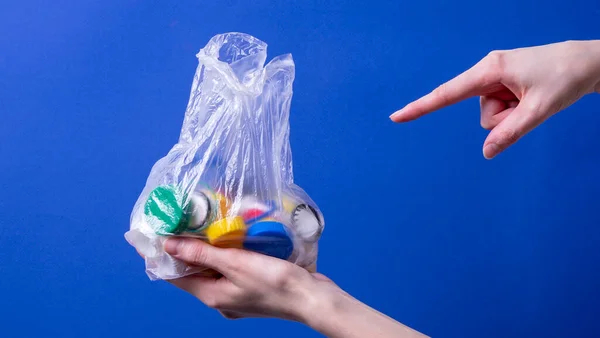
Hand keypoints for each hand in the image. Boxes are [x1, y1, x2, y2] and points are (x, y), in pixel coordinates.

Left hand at [161, 238, 428, 337]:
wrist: (311, 297)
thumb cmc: (275, 283)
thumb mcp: (234, 264)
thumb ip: (201, 253)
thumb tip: (168, 245)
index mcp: (211, 295)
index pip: (174, 275)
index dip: (159, 255)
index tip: (149, 235)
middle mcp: (220, 297)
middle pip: (192, 271)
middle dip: (183, 248)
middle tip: (176, 221)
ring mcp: (236, 294)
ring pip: (212, 268)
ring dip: (205, 248)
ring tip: (200, 223)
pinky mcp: (251, 286)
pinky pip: (230, 268)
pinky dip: (224, 253)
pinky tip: (229, 236)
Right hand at [390, 40, 599, 158]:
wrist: (588, 61)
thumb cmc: (565, 77)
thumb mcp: (539, 110)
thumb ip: (510, 133)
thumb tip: (486, 153)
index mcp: (489, 69)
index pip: (447, 94)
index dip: (420, 107)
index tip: (396, 117)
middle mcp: (487, 71)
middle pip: (482, 114)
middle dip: (505, 119)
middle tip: (531, 103)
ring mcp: (495, 78)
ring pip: (492, 115)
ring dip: (513, 115)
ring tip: (534, 97)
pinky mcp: (503, 83)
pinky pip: (501, 110)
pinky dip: (516, 110)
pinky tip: (531, 96)